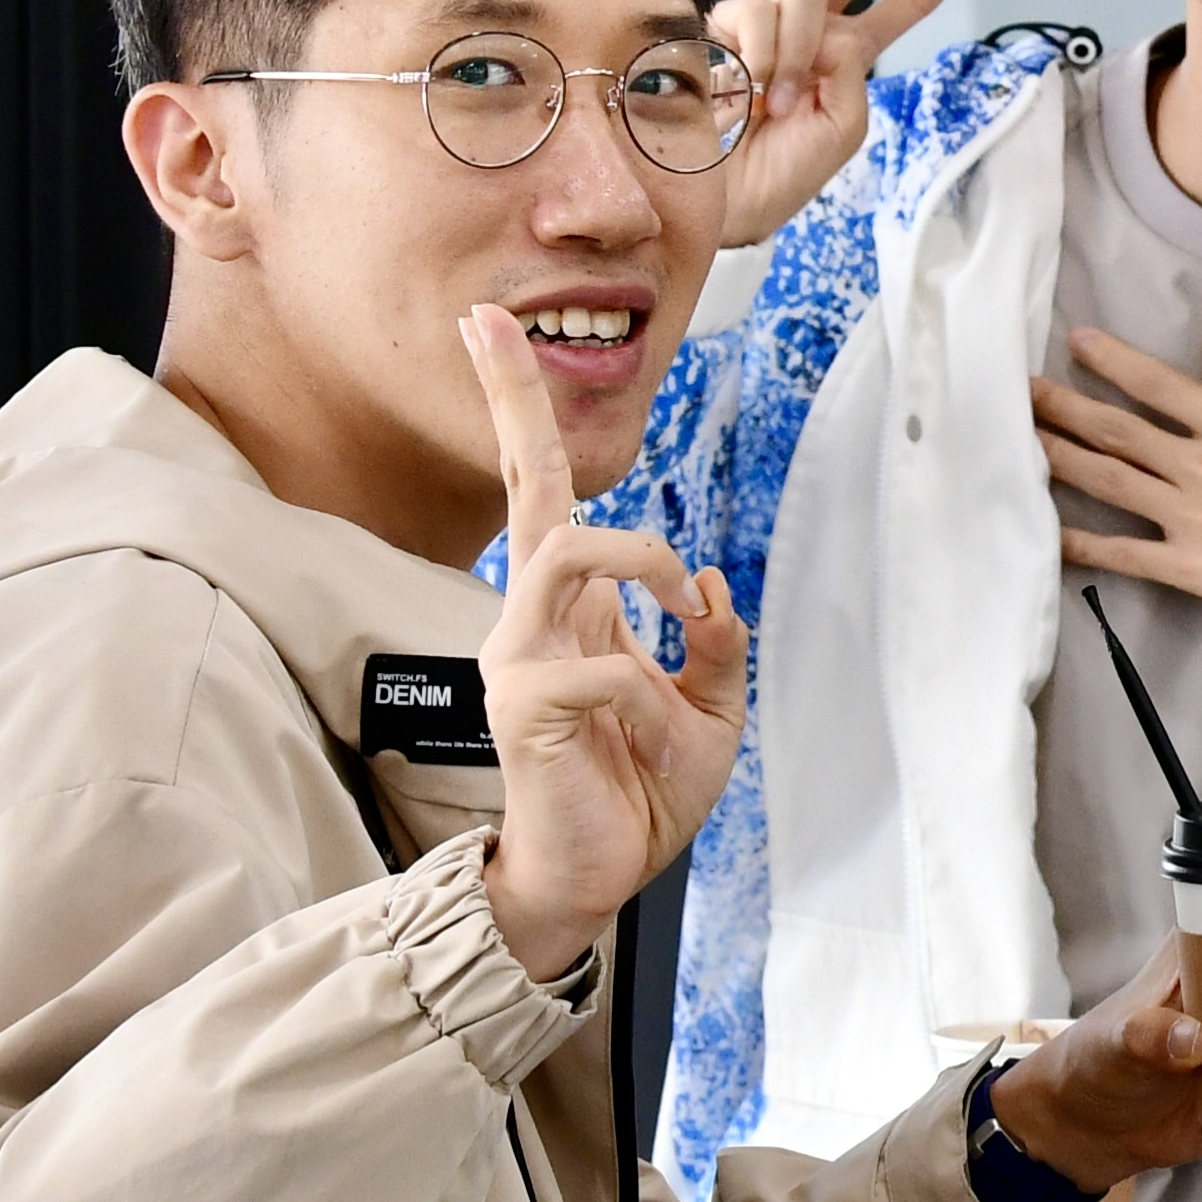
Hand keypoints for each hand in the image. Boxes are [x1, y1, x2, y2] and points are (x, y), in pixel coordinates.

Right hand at [461, 306, 752, 980]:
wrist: (597, 880)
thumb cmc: (639, 795)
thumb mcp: (709, 712)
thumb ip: (715, 645)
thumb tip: (709, 583)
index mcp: (574, 608)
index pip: (547, 493)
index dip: (523, 413)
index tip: (491, 328)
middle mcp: (532, 616)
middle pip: (526, 486)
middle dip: (509, 400)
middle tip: (486, 321)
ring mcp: (517, 655)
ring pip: (568, 549)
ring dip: (644, 561)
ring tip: (682, 609)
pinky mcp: (521, 706)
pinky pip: (597, 664)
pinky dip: (646, 687)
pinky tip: (647, 725)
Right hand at [704, 0, 1002, 246]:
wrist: (712, 201)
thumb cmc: (772, 179)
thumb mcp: (842, 130)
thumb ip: (854, 74)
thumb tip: (830, 29)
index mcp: (849, 57)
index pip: (905, 1)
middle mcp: (811, 29)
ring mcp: (767, 20)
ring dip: (796, 54)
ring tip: (775, 103)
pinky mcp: (719, 20)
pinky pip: (759, 11)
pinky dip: (762, 55)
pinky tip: (747, 89)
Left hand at [1038, 324, 1201, 643]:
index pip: (1156, 384)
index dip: (1110, 360)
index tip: (1075, 341)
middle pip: (1115, 431)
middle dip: (1061, 406)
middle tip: (1016, 390)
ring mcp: (1193, 521)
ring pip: (1107, 483)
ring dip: (1058, 457)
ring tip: (1017, 439)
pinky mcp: (1193, 569)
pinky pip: (1124, 555)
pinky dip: (1081, 544)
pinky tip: (1045, 530)